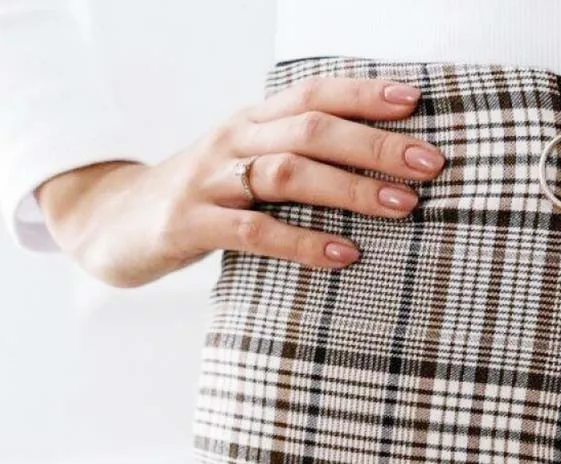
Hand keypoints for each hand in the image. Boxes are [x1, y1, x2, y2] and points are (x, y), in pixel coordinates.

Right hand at [33, 76, 446, 287]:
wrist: (114, 222)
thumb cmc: (202, 198)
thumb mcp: (246, 167)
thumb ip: (296, 161)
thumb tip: (378, 173)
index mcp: (251, 123)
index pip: (313, 94)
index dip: (364, 93)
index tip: (416, 102)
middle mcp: (234, 141)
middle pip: (311, 130)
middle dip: (375, 145)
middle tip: (430, 164)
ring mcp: (210, 182)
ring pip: (286, 174)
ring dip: (349, 188)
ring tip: (402, 206)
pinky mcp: (191, 225)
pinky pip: (254, 232)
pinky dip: (302, 243)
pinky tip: (344, 255)